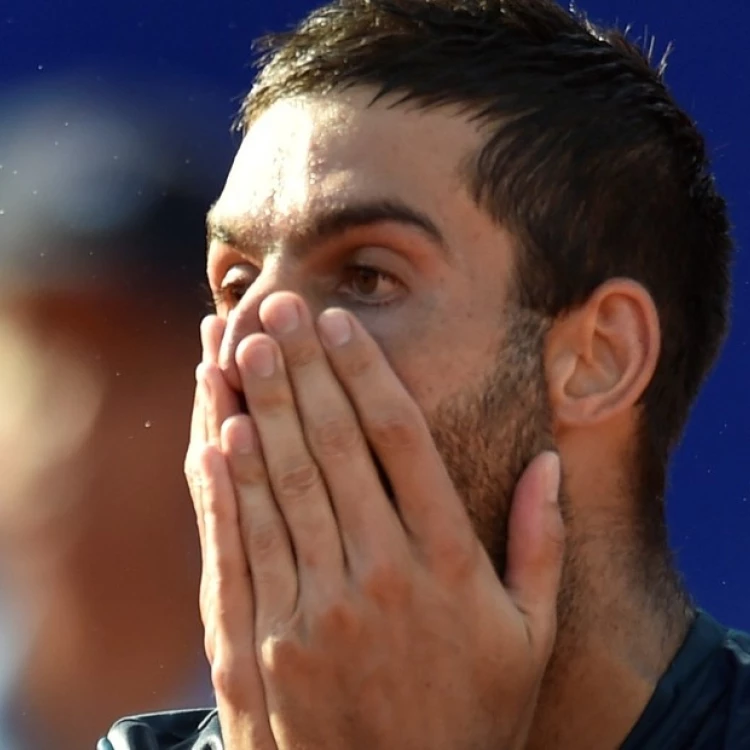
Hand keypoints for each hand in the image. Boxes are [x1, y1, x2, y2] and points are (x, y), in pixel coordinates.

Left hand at [188, 292, 564, 749]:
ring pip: (278, 485)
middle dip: (300, 368)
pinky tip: (216, 433)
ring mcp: (312, 610)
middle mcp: (378, 576)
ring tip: (237, 347)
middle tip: (276, 308)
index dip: (365, 374)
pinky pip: (240, 547)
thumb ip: (543, 545)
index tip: (339, 324)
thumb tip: (550, 462)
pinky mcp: (262, 644)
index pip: (400, 441)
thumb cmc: (472, 715)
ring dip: (255, 408)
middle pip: (330, 447)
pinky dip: (225, 486)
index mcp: (446, 565)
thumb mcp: (530, 636)